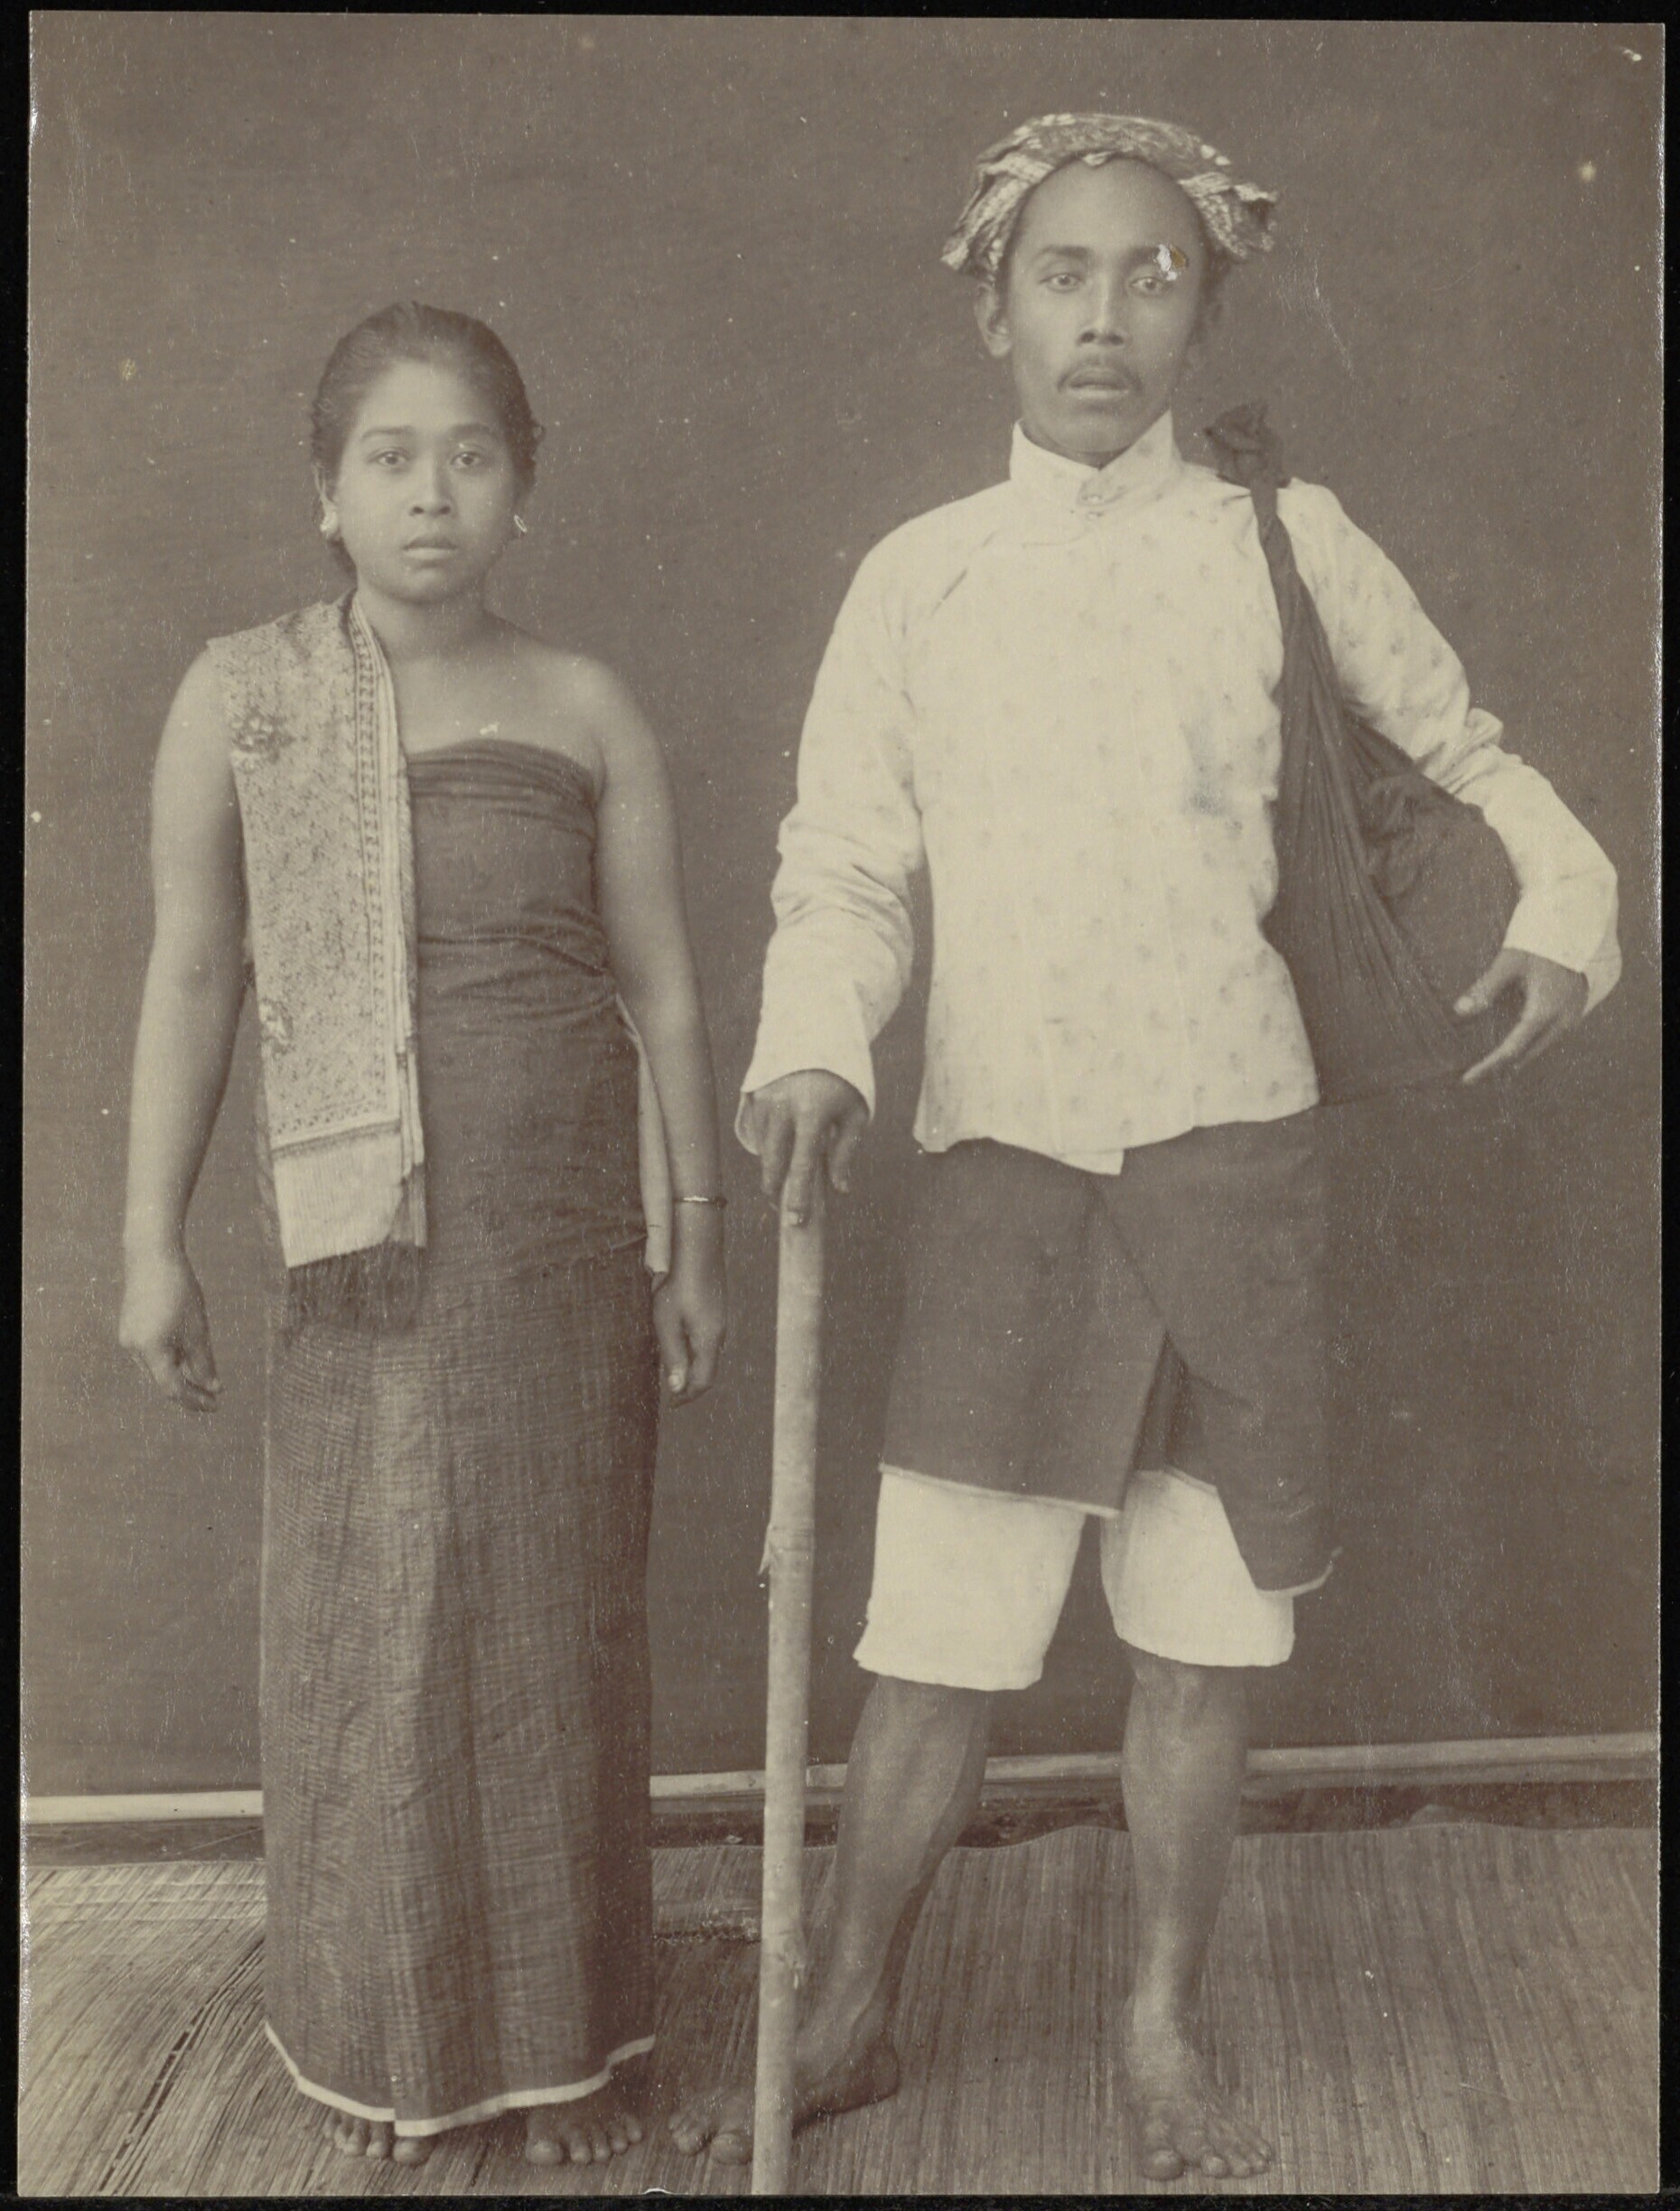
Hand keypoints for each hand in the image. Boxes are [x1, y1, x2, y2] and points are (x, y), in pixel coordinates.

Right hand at [118, 1247, 220, 1410]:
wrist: (152, 1255)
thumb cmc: (179, 1289)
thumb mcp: (198, 1328)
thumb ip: (204, 1361)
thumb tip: (213, 1387)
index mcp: (149, 1349)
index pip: (172, 1388)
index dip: (195, 1400)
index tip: (216, 1405)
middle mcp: (133, 1347)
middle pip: (163, 1379)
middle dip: (189, 1389)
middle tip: (214, 1396)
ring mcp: (128, 1337)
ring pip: (157, 1366)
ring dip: (179, 1373)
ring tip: (204, 1375)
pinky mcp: (129, 1327)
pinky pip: (151, 1351)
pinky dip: (170, 1357)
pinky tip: (188, 1353)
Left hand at [652, 1233, 726, 1405]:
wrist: (698, 1252)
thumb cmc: (679, 1286)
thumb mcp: (668, 1323)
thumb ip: (674, 1356)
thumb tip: (678, 1388)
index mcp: (709, 1341)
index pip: (702, 1382)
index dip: (688, 1396)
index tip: (672, 1405)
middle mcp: (720, 1335)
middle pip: (709, 1371)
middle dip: (691, 1385)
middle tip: (672, 1394)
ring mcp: (721, 1323)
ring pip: (709, 1355)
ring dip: (693, 1367)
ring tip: (674, 1371)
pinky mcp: (717, 1312)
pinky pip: (708, 1341)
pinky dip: (695, 1352)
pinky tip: (681, 1343)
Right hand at [744, 1070, 867, 1223]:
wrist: (819, 1035)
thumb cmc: (844, 1080)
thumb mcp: (855, 1115)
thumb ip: (844, 1153)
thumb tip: (839, 1190)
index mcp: (811, 1113)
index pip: (800, 1165)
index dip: (796, 1197)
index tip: (794, 1221)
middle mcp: (781, 1107)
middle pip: (772, 1162)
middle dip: (776, 1189)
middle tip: (784, 1207)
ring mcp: (763, 1100)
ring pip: (763, 1149)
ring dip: (772, 1167)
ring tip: (785, 1179)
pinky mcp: (753, 1096)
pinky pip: (758, 1132)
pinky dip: (769, 1145)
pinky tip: (782, 1148)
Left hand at [1457, 948, 1589, 1084]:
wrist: (1576, 930)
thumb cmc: (1540, 944)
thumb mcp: (1509, 963)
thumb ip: (1485, 988)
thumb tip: (1459, 1011)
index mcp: (1544, 1012)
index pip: (1512, 1049)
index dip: (1488, 1066)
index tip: (1468, 1079)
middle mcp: (1563, 1021)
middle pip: (1527, 1054)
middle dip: (1500, 1066)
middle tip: (1475, 1075)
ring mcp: (1573, 1018)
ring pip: (1540, 1048)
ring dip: (1517, 1055)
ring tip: (1491, 1064)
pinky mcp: (1576, 1012)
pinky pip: (1551, 1037)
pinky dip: (1531, 1043)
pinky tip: (1516, 1043)